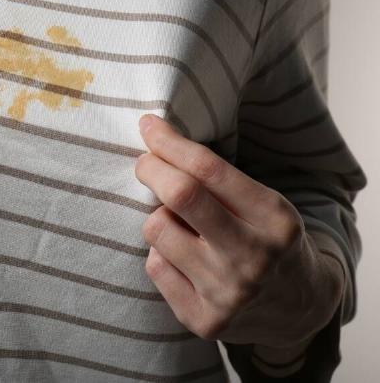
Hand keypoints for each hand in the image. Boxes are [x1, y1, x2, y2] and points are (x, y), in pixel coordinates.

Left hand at [133, 114, 344, 348]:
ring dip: (160, 218)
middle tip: (146, 163)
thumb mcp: (265, 204)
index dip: (170, 143)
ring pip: (157, 229)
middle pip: (180, 195)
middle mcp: (253, 257)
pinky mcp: (202, 319)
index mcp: (274, 218)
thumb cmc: (269, 240)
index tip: (148, 126)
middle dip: (151, 168)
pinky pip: (154, 265)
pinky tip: (184, 260)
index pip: (208, 169)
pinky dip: (161, 254)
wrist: (299, 309)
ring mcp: (227, 293)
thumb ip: (218, 180)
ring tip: (181, 227)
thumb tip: (155, 140)